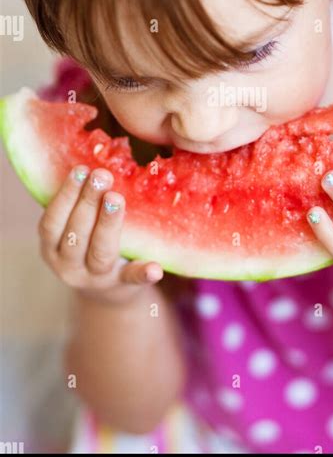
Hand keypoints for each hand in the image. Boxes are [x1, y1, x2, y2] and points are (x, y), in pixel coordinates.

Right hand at [38, 164, 163, 304]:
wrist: (107, 292)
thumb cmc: (89, 246)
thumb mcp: (75, 230)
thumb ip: (78, 205)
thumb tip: (91, 164)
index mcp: (53, 249)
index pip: (52, 223)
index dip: (65, 196)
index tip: (80, 169)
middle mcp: (69, 267)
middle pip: (76, 235)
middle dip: (88, 202)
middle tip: (102, 175)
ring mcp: (96, 279)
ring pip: (99, 252)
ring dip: (107, 223)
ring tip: (116, 198)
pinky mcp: (123, 286)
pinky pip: (132, 279)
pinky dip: (143, 273)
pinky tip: (155, 267)